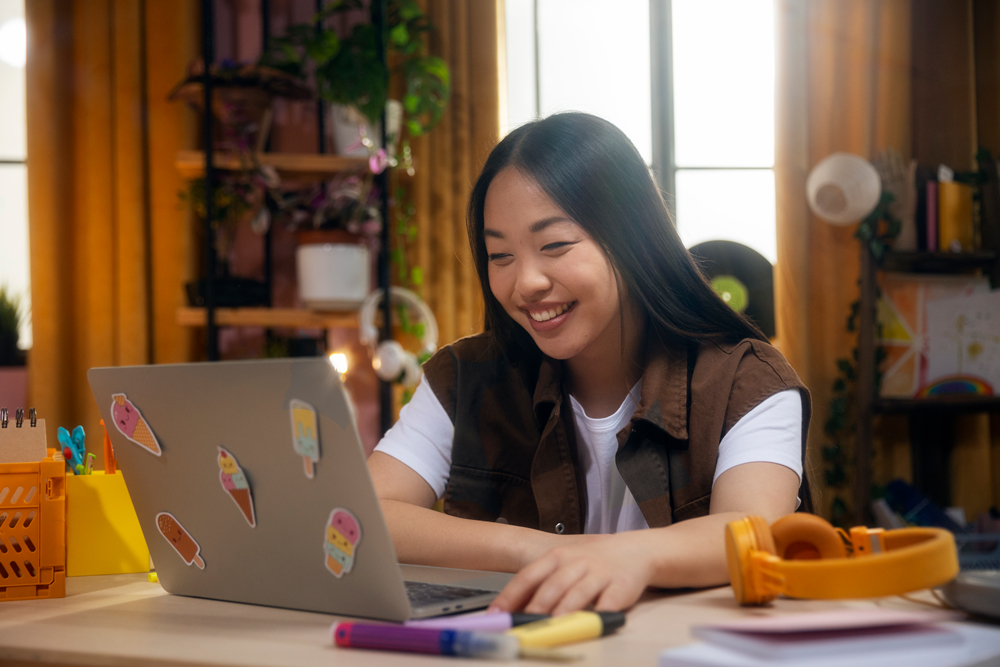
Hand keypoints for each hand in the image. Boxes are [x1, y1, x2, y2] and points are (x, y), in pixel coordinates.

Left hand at [490, 532, 653, 614]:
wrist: (633, 550)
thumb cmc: (591, 561)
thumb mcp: (564, 564)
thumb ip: (541, 584)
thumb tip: (512, 610)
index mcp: (557, 557)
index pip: (528, 576)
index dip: (511, 596)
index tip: (496, 614)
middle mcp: (576, 563)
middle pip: (552, 586)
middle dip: (536, 607)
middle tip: (522, 626)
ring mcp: (599, 574)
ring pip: (577, 594)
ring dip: (563, 611)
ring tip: (551, 627)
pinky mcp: (620, 587)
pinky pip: (608, 602)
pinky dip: (598, 615)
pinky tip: (590, 624)